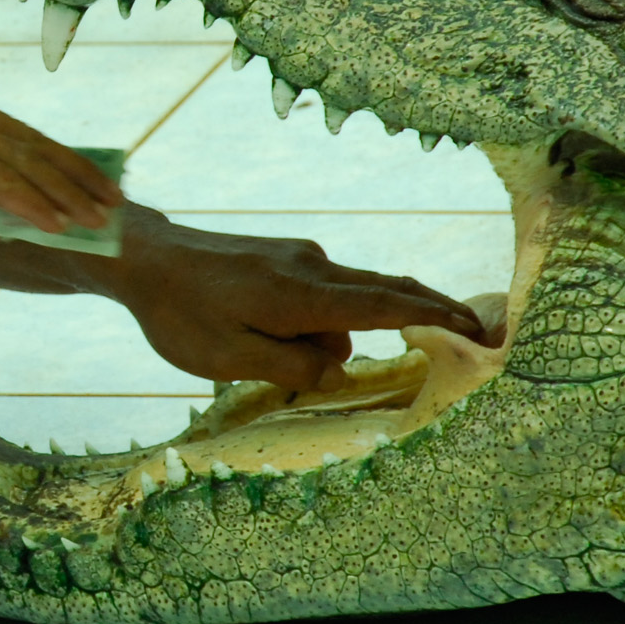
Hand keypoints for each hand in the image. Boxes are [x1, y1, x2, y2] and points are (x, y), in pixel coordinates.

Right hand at [0, 68, 121, 236]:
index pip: (9, 126)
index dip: (49, 153)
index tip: (79, 172)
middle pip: (30, 140)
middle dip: (75, 171)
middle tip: (111, 196)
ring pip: (27, 163)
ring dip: (69, 194)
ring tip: (101, 219)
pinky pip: (4, 186)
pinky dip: (37, 207)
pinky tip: (61, 228)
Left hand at [100, 211, 484, 390]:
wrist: (144, 258)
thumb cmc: (181, 315)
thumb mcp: (232, 359)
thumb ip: (293, 365)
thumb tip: (340, 366)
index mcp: (303, 294)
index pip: (387, 304)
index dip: (438, 316)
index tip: (481, 325)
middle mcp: (312, 267)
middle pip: (385, 291)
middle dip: (427, 312)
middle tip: (474, 332)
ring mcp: (300, 257)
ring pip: (343, 303)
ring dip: (333, 336)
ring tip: (262, 354)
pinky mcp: (285, 257)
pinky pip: (320, 295)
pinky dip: (317, 321)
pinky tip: (266, 338)